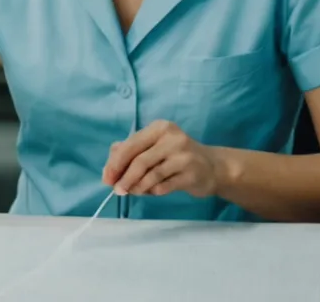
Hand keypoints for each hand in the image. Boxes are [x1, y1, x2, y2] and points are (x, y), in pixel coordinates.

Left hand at [103, 120, 223, 199]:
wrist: (213, 167)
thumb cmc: (176, 156)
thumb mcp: (153, 147)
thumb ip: (129, 152)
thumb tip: (108, 171)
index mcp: (159, 128)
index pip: (130, 145)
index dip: (115, 163)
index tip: (106, 178)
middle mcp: (172, 138)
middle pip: (139, 161)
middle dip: (124, 177)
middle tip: (116, 190)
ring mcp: (183, 156)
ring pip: (151, 175)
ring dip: (137, 187)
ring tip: (132, 192)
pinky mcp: (191, 174)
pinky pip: (164, 186)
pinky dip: (152, 191)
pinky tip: (151, 192)